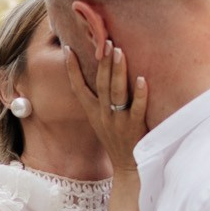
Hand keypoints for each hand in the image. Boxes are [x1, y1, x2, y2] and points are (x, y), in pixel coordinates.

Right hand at [61, 39, 147, 173]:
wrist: (128, 169)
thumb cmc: (118, 141)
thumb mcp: (103, 121)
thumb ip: (103, 101)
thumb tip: (104, 76)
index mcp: (93, 112)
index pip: (78, 87)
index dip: (71, 68)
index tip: (67, 49)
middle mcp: (103, 115)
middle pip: (100, 84)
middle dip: (102, 62)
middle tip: (105, 41)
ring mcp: (118, 122)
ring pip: (116, 93)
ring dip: (117, 71)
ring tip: (119, 51)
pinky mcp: (135, 128)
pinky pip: (136, 108)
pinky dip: (139, 94)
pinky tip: (142, 79)